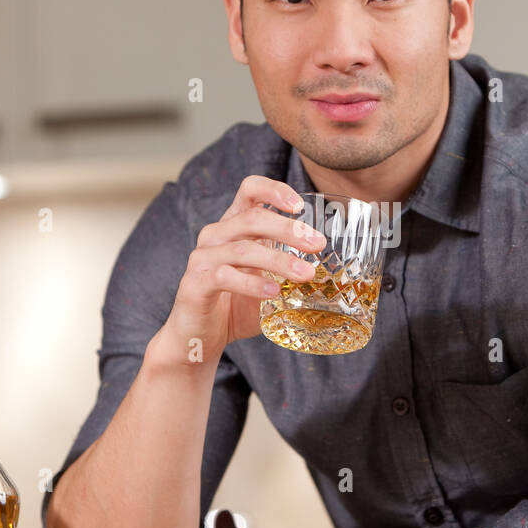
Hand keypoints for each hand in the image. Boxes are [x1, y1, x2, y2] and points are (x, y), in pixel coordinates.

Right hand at [161, 175, 326, 362]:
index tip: (300, 206)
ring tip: (306, 274)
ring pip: (243, 249)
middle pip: (253, 218)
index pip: (250, 190)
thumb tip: (332, 272)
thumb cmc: (236, 306)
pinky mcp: (195, 284)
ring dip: (279, 261)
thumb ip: (290, 270)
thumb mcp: (268, 281)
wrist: (198, 337)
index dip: (275, 190)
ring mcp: (202, 258)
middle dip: (289, 230)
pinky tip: (273, 293)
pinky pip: (224, 276)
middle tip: (318, 245)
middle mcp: (215, 235)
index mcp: (233, 226)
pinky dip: (252, 284)